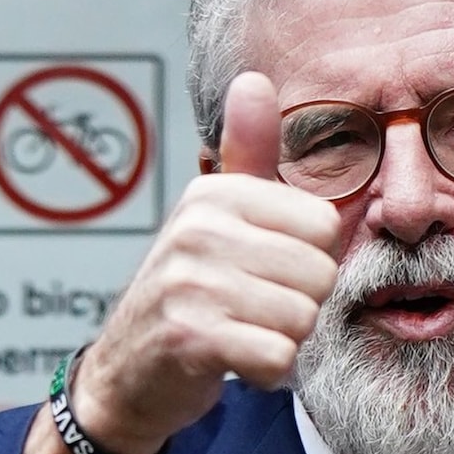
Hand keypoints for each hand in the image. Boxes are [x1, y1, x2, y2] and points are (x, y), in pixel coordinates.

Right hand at [64, 71, 340, 453]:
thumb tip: (255, 80)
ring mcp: (191, 282)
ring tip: (242, 333)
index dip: (309, 260)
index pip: (324, 225)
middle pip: (320, 273)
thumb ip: (247, 154)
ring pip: (302, 318)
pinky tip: (237, 362)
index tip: (266, 272)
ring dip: (283, 340)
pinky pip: (276, 356)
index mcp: (217, 193)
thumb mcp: (217, 214)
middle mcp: (199, 228)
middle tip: (254, 310)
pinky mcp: (190, 337)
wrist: (129, 372)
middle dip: (299, 304)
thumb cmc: (188, 292)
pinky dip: (267, 371)